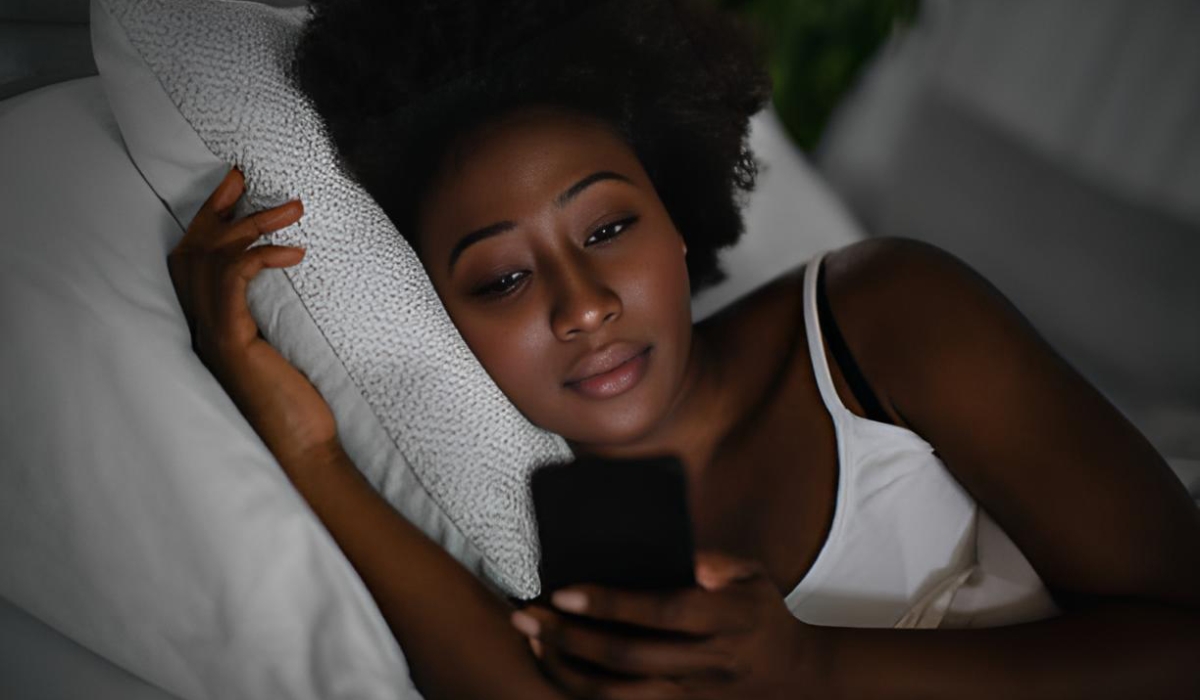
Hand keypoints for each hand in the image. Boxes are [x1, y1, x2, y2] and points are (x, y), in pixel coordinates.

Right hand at [168, 167, 338, 468]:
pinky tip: (293, 253)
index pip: (195, 263)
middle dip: (218, 208)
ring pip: (214, 259)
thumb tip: (298, 279)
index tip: (234, 186)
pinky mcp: (233, 344)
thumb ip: (274, 319)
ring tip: (294, 208)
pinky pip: (233, 284)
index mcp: (211, 328)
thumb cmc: (300, 408)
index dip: (209, 220)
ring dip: (254, 225)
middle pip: (193, 251)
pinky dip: (259, 258)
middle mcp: (202, 328)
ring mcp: (213, 336)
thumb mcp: (283, 352)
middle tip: (246, 176)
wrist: (303, 452)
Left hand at [512, 551, 824, 698]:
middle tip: (527, 613)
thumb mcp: (754, 575)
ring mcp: (693, 697)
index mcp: (728, 621)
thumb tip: (686, 557)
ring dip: (568, 668)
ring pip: (619, 693)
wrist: (792, 677)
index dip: (611, 604)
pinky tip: (557, 665)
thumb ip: (720, 560)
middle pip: (629, 656)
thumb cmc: (759, 614)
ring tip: (532, 639)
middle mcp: (709, 664)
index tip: (565, 591)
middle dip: (571, 637)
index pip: (662, 612)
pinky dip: (584, 690)